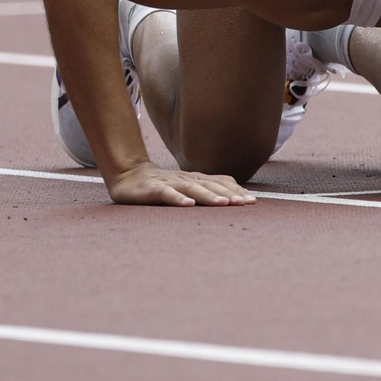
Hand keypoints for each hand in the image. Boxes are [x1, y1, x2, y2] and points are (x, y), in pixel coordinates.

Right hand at [107, 163, 255, 206]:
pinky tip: (188, 205)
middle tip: (245, 204)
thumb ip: (205, 190)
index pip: (220, 182)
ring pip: (192, 188)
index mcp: (195, 179)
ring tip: (224, 204)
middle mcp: (186, 179)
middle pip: (211, 185)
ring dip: (209, 196)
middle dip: (229, 194)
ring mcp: (170, 183)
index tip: (252, 201)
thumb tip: (232, 199)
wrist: (128, 174)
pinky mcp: (152, 189)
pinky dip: (178, 199)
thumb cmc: (162, 184)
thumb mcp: (186, 186)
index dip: (236, 191)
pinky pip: (167, 194)